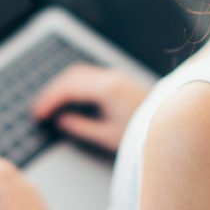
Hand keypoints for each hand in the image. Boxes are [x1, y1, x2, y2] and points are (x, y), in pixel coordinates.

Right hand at [31, 63, 150, 152]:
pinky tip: (69, 98)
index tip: (37, 114)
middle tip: (39, 109)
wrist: (172, 125)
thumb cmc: (142, 133)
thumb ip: (82, 127)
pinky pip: (90, 76)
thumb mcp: (108, 136)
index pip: (68, 88)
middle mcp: (110, 77)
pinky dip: (74, 84)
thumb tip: (61, 120)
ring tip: (50, 104)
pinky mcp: (119, 80)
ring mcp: (115, 76)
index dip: (49, 100)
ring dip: (62, 86)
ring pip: (79, 73)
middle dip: (52, 91)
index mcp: (106, 89)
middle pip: (71, 76)